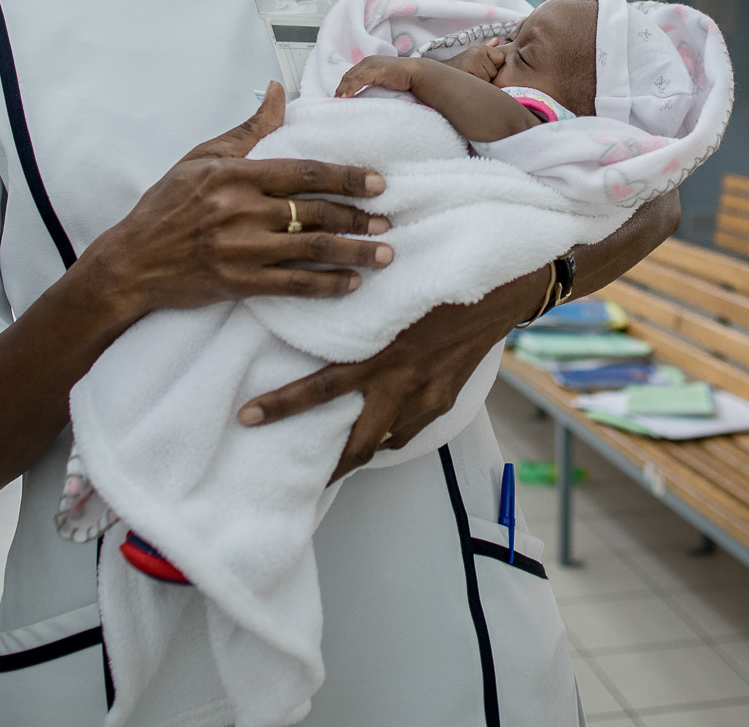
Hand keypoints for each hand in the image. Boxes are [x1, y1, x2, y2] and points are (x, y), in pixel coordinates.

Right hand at [87, 83, 393, 318]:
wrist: (131, 261)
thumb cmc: (166, 206)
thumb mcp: (202, 158)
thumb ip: (248, 130)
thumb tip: (277, 91)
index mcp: (235, 176)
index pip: (302, 173)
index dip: (345, 177)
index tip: (377, 182)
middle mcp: (240, 211)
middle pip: (314, 211)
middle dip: (358, 216)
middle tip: (388, 219)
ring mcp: (240, 250)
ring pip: (311, 249)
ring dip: (354, 251)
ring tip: (385, 251)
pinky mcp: (238, 283)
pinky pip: (294, 284)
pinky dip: (327, 284)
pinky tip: (352, 283)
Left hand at [241, 270, 544, 479]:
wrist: (501, 287)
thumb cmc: (440, 275)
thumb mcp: (392, 287)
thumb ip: (357, 311)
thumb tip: (318, 314)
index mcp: (382, 352)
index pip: (320, 387)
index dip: (282, 406)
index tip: (247, 416)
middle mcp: (402, 382)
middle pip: (354, 442)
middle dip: (323, 465)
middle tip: (289, 473)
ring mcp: (427, 397)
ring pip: (382, 443)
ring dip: (355, 455)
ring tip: (329, 464)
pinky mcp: (444, 400)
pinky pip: (408, 430)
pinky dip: (388, 435)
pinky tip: (375, 432)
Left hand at [335, 54, 425, 97]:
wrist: (417, 73)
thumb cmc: (402, 78)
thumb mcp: (383, 79)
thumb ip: (373, 83)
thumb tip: (363, 96)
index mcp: (368, 63)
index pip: (350, 75)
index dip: (342, 86)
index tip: (338, 97)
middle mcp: (368, 62)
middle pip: (348, 76)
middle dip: (340, 89)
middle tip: (334, 101)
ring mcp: (372, 65)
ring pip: (351, 77)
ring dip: (343, 90)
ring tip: (338, 101)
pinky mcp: (377, 71)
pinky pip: (359, 80)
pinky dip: (351, 88)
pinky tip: (346, 97)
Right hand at [441, 42, 503, 83]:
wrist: (441, 73)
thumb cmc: (461, 65)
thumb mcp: (473, 54)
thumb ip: (487, 48)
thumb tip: (497, 41)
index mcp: (480, 47)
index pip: (500, 59)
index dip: (493, 66)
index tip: (481, 66)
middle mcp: (476, 52)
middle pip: (494, 71)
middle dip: (486, 76)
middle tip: (473, 73)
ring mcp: (471, 61)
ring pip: (488, 79)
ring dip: (480, 82)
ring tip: (469, 77)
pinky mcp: (466, 71)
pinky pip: (480, 84)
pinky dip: (475, 85)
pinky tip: (466, 81)